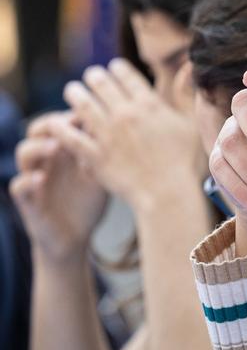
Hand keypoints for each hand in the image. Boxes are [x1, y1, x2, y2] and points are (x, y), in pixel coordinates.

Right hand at [9, 113, 108, 259]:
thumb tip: (126, 129)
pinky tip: (40, 178)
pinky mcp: (27, 201)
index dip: (71, 115)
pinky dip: (27, 180)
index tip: (91, 112)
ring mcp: (34, 178)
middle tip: (70, 123)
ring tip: (56, 147)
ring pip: (24, 152)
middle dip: (52, 123)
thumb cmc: (89, 202)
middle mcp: (46, 160)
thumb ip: (106, 155)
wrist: (75, 237)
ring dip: (39, 147)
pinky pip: (18, 186)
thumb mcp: (100, 175)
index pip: (60, 122)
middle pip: (38, 130)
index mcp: (63, 151)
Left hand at [58, 59, 201, 211]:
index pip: (126, 75)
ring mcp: (107, 134)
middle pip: (101, 84)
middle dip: (94, 76)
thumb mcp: (192, 125)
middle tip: (91, 77)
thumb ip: (185, 96)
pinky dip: (60, 127)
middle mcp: (125, 114)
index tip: (114, 68)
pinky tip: (54, 122)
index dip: (117, 68)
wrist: (168, 193)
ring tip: (72, 90)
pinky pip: (69, 136)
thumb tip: (187, 68)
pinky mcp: (94, 155)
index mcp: (149, 105)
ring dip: (74, 93)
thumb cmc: (185, 162)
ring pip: (82, 103)